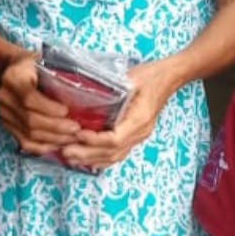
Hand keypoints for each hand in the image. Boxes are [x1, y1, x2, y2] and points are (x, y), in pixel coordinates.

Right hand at [0, 55, 80, 155]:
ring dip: (53, 139)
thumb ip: (56, 75)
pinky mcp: (7, 125)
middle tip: (76, 129)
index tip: (67, 112)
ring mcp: (4, 113)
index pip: (29, 98)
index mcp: (13, 78)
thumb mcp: (44, 61)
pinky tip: (57, 145)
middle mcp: (5, 97)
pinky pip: (24, 142)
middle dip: (56, 127)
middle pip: (30, 120)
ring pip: (29, 134)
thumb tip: (84, 93)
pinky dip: (42, 147)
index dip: (49, 108)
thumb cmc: (34, 64)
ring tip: (72, 138)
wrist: (13, 68)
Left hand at [61, 60, 177, 170]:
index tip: (76, 133)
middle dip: (86, 154)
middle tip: (65, 151)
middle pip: (111, 152)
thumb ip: (111, 87)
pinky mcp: (135, 135)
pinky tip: (86, 158)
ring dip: (91, 160)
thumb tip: (86, 91)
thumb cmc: (151, 76)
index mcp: (139, 119)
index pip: (115, 139)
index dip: (93, 140)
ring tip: (70, 158)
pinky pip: (117, 153)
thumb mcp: (131, 78)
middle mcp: (140, 132)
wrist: (169, 78)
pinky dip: (100, 159)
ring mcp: (139, 136)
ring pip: (114, 157)